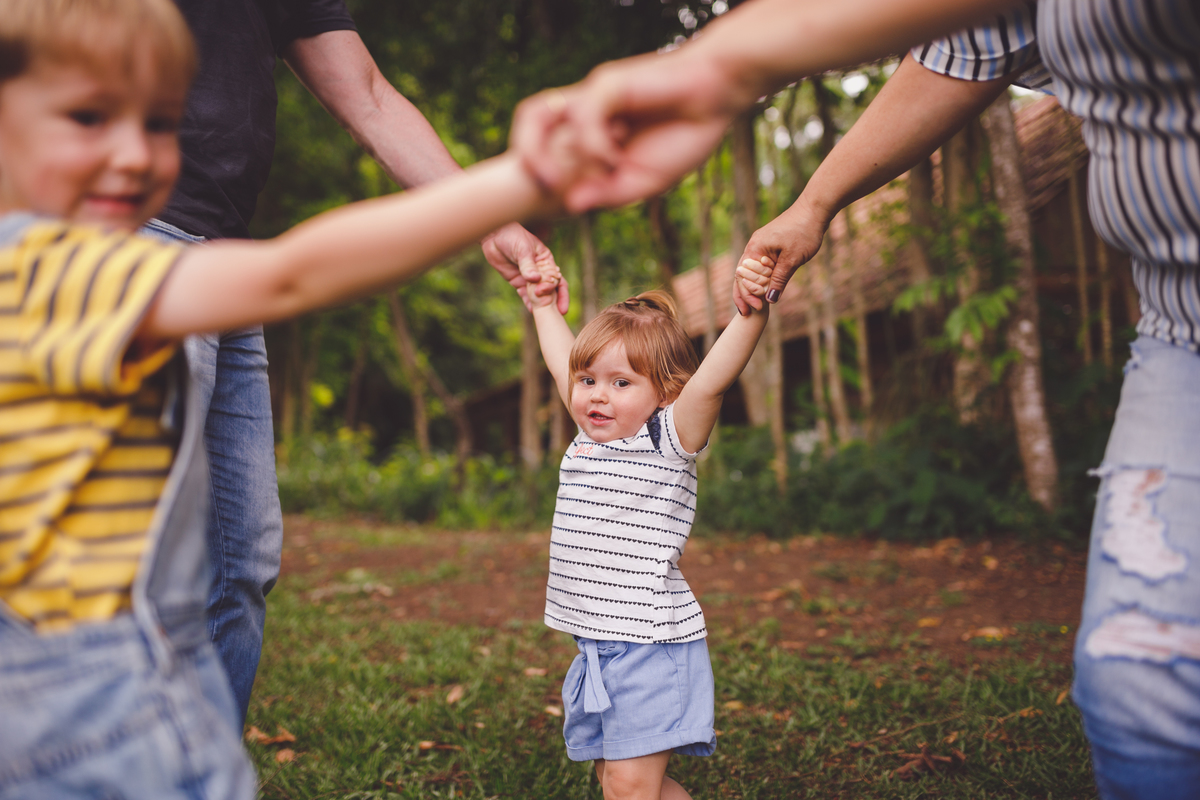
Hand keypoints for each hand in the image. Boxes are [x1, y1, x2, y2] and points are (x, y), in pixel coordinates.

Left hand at [481, 222, 568, 313]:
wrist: (494, 236)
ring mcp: (529, 278)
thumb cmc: (513, 236)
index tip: (544, 291)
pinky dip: (529, 303)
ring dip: (542, 304)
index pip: (556, 277)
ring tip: (545, 316)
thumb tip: (535, 279)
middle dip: (555, 300)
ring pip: (539, 294)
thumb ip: (528, 265)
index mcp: (546, 261)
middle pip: (552, 289)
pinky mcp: (518, 282)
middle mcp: (541, 271)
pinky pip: (526, 295)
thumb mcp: (522, 249)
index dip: (553, 286)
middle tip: (558, 312)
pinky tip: (533, 312)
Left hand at [511, 49, 738, 212]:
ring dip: (546, 151)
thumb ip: (608, 193)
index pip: (541, 149)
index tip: (542, 218)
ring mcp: (592, 94)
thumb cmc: (683, 137)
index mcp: (586, 135)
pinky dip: (595, 144)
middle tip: (544, 189)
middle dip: (525, 157)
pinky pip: (586, 113)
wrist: (718, 99)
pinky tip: (617, 159)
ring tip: (562, 180)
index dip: (532, 178)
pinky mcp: (610, 82)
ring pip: (542, 114)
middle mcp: (582, 111)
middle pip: (528, 122)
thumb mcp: (644, 180)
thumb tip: (570, 206)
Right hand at [732, 195, 831, 314]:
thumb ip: (779, 279)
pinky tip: (764, 290)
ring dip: (752, 289)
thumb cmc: (804, 231)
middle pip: (742, 276)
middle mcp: (754, 246)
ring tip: (754, 305)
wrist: (815, 209)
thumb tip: (769, 300)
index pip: (742, 277)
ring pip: (751, 271)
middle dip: (745, 295)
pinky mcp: (770, 245)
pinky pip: (760, 266)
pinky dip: (760, 279)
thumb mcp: (792, 259)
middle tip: (749, 313)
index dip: (747, 295)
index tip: (756, 309)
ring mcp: (761, 245)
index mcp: (755, 248)